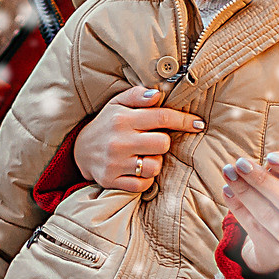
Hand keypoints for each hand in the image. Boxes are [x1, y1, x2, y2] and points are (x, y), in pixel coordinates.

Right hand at [75, 83, 202, 193]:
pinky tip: (137, 170)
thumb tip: (158, 94)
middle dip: (163, 142)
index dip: (184, 120)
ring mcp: (115, 163)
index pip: (161, 117)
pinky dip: (145, 179)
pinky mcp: (112, 180)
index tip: (198, 124)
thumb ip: (138, 95)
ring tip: (143, 156)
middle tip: (153, 141)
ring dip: (154, 162)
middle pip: (162, 143)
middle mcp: (119, 141)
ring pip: (155, 166)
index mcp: (122, 119)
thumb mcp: (117, 103)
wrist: (79, 151)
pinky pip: (143, 184)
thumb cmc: (106, 124)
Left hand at [221, 152, 278, 274]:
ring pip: (266, 214)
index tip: (270, 156)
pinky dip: (237, 207)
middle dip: (261, 179)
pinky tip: (227, 192)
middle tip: (240, 163)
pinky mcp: (276, 254)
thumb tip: (256, 164)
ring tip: (229, 174)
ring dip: (244, 191)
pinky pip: (253, 226)